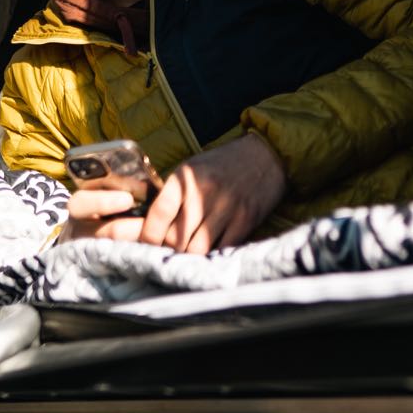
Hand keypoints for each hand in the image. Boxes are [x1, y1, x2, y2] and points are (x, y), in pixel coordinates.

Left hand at [68, 134, 286, 252]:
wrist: (266, 155)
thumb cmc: (222, 164)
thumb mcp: (191, 168)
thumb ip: (171, 194)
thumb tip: (147, 227)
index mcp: (185, 177)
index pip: (159, 214)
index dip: (147, 236)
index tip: (146, 244)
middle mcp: (204, 193)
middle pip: (176, 237)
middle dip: (167, 250)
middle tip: (165, 253)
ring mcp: (226, 208)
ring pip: (197, 249)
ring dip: (188, 256)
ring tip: (185, 256)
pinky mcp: (245, 221)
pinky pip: (221, 249)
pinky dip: (211, 255)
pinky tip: (208, 253)